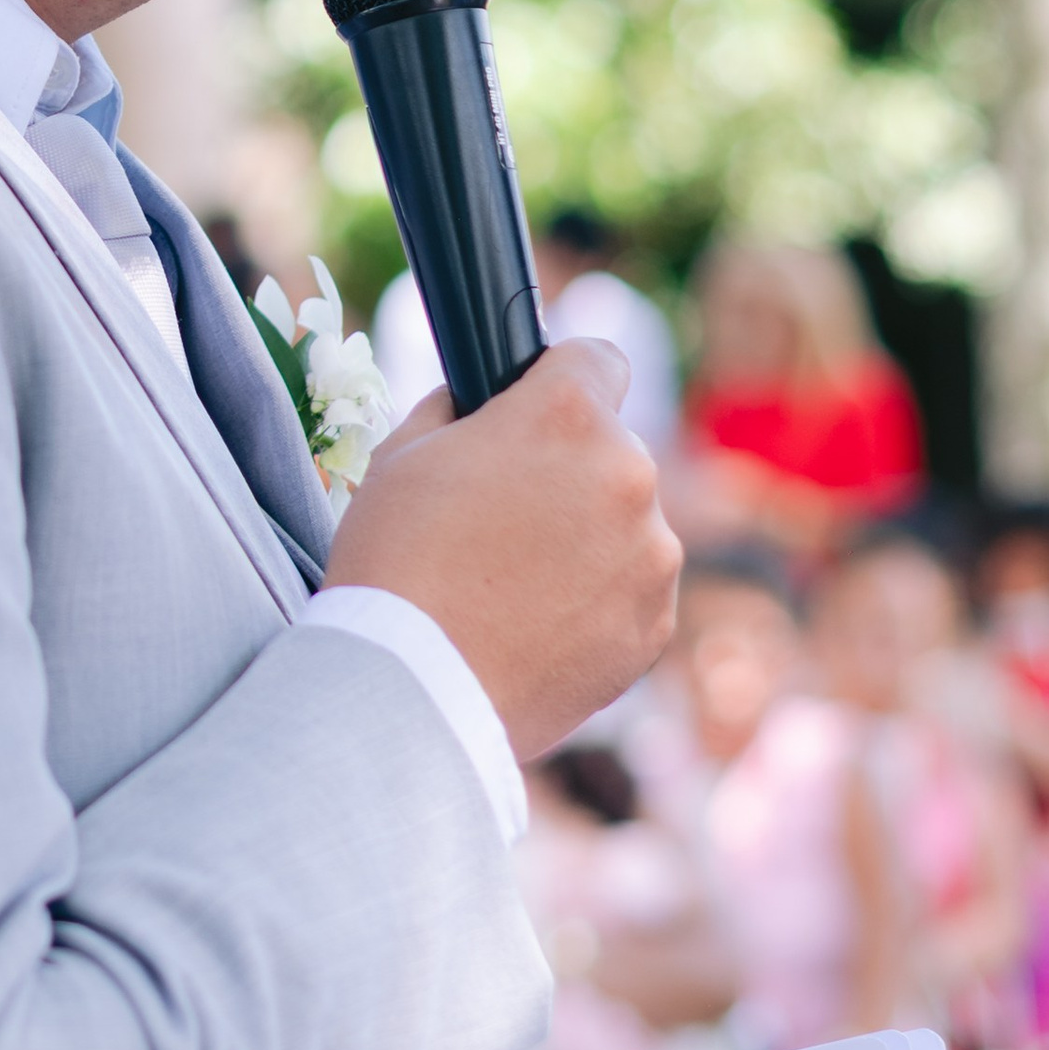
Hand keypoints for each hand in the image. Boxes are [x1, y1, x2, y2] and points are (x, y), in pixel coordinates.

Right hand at [325, 341, 681, 757]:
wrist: (412, 690)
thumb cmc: (395, 562)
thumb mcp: (402, 453)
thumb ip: (460, 411)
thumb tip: (482, 405)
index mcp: (568, 416)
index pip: (598, 359)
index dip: (562, 380)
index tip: (538, 408)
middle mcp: (628, 475)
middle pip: (609, 452)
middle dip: (566, 473)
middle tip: (499, 519)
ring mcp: (651, 556)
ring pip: (626, 525)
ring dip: (585, 541)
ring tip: (511, 586)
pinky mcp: (653, 626)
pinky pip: (631, 593)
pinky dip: (595, 603)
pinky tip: (532, 626)